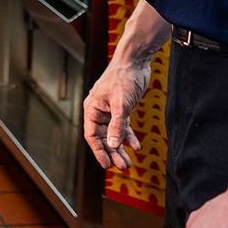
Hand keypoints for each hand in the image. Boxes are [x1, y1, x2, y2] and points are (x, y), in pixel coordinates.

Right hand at [83, 55, 148, 170]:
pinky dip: (128, 136)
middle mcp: (99, 110)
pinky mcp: (121, 108)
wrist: (134, 62)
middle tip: (123, 166)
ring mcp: (110, 110)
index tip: (107, 165)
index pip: (92, 135)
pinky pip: (122, 126)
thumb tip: (112, 144)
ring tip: (128, 162)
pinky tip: (136, 146)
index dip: (99, 151)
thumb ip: (116, 126)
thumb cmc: (123, 78)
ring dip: (120, 147)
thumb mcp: (121, 105)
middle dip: (112, 152)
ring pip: (113, 134)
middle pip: (103, 137)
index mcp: (92, 108)